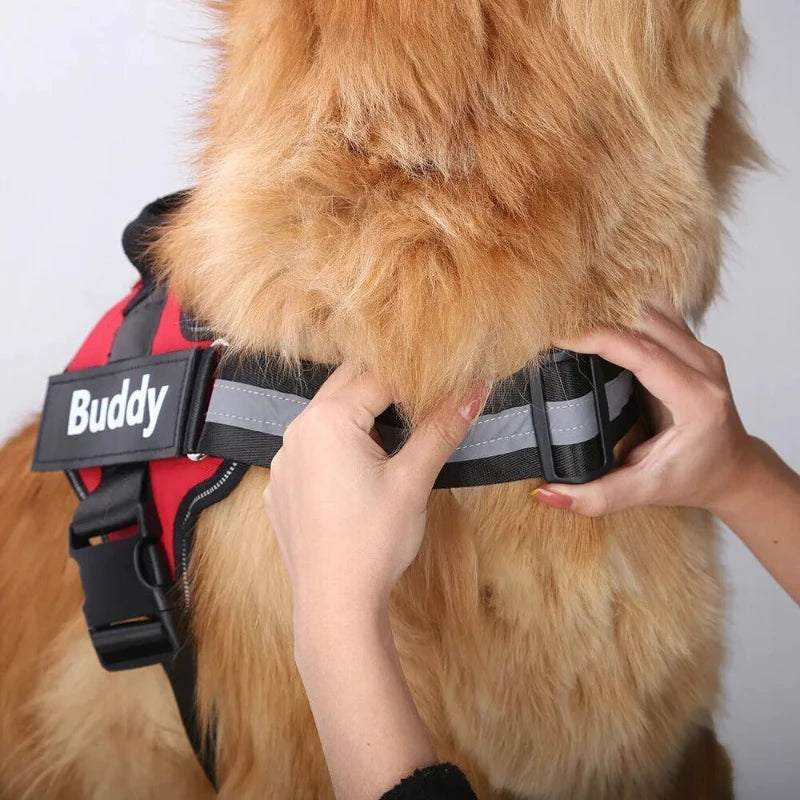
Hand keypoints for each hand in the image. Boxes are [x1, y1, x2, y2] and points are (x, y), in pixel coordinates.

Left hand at [263, 362, 485, 618]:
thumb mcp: (413, 479)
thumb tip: (474, 391)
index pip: (375, 377)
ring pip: (326, 420)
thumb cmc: (372, 541)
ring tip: (393, 443)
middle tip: (420, 406)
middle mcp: (296, 432)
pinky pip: (310, 451)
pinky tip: (359, 477)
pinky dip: (336, 450)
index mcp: (326, 420)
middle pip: (345, 389)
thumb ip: (441, 428)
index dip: (412, 379)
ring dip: (359, 420)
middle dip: (383, 392)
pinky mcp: (282, 488)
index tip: (440, 383)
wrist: (336, 604)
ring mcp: (284, 462)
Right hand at [533, 308, 755, 516]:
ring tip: (569, 319)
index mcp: (698, 400)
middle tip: (552, 325)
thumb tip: (548, 494)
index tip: (557, 336)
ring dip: (610, 308)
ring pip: (651, 307)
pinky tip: (595, 317)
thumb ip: (598, 496)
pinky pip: (655, 312)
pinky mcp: (689, 344)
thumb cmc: (696, 477)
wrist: (733, 469)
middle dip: (597, 316)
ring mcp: (699, 351)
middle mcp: (704, 367)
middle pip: (645, 320)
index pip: (643, 352)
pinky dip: (623, 310)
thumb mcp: (646, 492)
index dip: (598, 337)